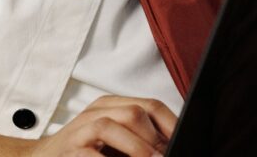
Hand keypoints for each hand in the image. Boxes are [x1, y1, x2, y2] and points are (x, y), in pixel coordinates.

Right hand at [30, 96, 177, 156]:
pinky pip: (95, 151)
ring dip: (140, 148)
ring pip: (119, 123)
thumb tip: (170, 147)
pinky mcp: (71, 146)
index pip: (150, 105)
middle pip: (136, 112)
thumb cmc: (81, 154)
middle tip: (168, 156)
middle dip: (157, 138)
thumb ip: (137, 140)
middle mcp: (97, 110)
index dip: (171, 123)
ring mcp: (82, 127)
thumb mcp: (113, 143)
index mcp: (112, 106)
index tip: (185, 140)